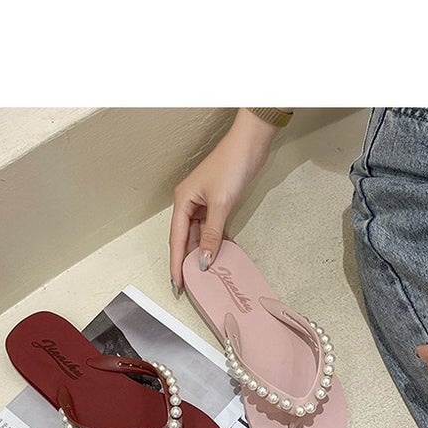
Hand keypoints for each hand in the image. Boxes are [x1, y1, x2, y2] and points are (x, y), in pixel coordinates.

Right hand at [168, 109, 279, 293]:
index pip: (176, 239)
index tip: (177, 283)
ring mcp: (203, 203)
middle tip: (190, 284)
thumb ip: (211, 234)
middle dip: (187, 261)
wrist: (251, 143)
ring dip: (202, 252)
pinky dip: (214, 241)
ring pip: (199, 234)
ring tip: (205, 274)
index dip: (176, 263)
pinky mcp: (217, 203)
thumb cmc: (232, 164)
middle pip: (185, 239)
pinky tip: (219, 255)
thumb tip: (204, 260)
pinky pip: (211, 228)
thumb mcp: (220, 204)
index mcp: (183, 200)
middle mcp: (189, 203)